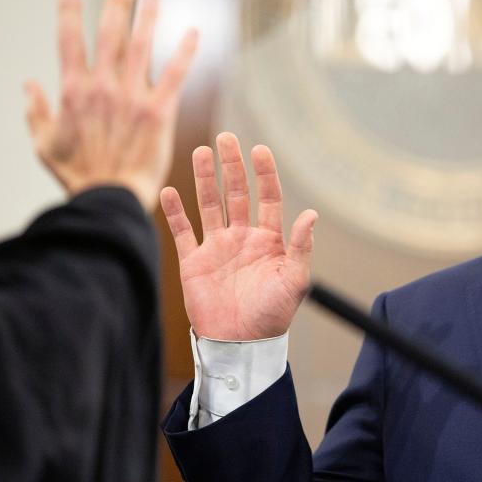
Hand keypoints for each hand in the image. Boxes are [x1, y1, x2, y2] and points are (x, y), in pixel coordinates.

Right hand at [24, 0, 198, 210]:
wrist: (109, 199)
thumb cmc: (78, 176)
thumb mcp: (44, 144)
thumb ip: (35, 111)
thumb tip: (27, 84)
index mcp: (74, 91)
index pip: (69, 39)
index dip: (69, 8)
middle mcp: (103, 86)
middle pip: (110, 32)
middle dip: (115, 0)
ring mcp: (132, 97)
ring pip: (142, 45)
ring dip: (148, 15)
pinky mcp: (160, 112)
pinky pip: (175, 74)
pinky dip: (185, 51)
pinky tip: (195, 31)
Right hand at [160, 132, 317, 339]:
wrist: (240, 343)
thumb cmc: (272, 315)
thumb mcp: (295, 281)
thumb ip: (301, 247)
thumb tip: (312, 214)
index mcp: (269, 239)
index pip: (267, 197)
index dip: (264, 173)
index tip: (259, 149)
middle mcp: (242, 237)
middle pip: (236, 193)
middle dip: (231, 165)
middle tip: (225, 137)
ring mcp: (217, 247)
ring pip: (209, 204)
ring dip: (204, 178)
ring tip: (200, 152)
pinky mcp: (194, 261)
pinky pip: (183, 230)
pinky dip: (175, 211)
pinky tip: (169, 190)